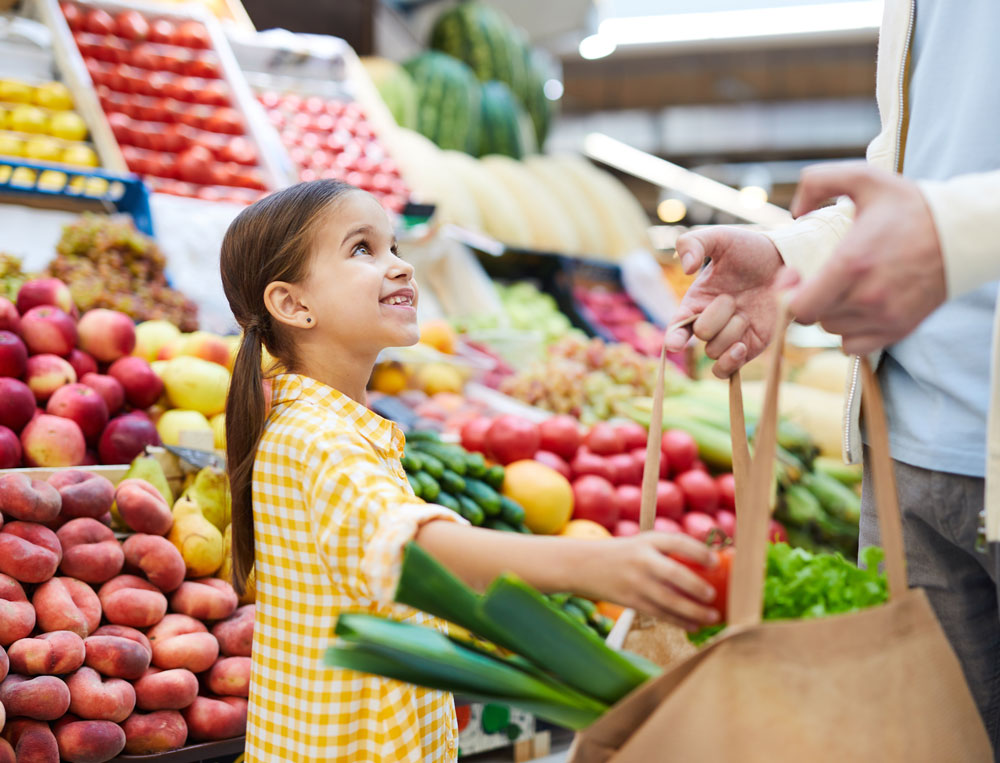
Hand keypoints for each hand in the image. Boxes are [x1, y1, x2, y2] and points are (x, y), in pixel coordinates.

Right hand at [575, 532, 721, 630]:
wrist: (583, 565)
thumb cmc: (623, 554)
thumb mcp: (642, 543)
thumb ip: (669, 551)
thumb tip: (710, 566)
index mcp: (647, 540)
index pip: (677, 542)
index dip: (699, 552)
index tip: (716, 562)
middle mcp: (642, 560)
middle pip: (675, 574)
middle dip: (696, 587)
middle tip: (712, 595)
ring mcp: (635, 582)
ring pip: (669, 600)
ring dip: (694, 611)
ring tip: (713, 617)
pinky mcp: (631, 601)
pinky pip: (659, 613)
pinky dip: (679, 621)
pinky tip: (695, 625)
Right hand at [664, 227, 796, 377]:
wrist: (786, 261)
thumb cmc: (749, 249)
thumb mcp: (720, 238)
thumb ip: (694, 243)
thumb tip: (687, 268)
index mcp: (695, 302)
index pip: (675, 328)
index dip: (673, 338)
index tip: (675, 343)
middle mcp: (709, 323)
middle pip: (701, 336)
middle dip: (717, 317)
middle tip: (733, 298)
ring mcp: (729, 337)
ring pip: (715, 352)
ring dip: (732, 332)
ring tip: (746, 312)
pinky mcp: (749, 348)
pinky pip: (729, 370)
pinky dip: (731, 362)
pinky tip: (743, 346)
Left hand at [788, 161, 945, 353]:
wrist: (961, 234)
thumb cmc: (910, 207)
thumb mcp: (865, 178)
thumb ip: (819, 181)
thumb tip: (795, 211)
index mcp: (852, 264)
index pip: (799, 307)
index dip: (788, 295)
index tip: (796, 277)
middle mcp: (867, 297)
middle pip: (813, 318)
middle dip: (810, 298)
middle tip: (821, 278)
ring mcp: (884, 317)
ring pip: (833, 330)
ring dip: (830, 313)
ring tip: (843, 289)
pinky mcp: (899, 329)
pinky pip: (854, 346)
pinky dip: (850, 332)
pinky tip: (856, 308)